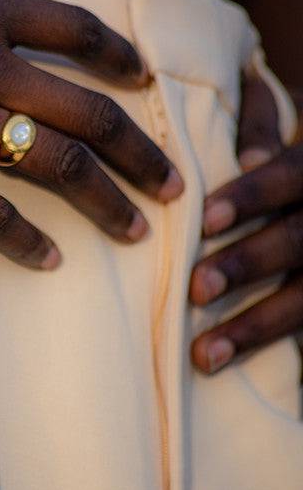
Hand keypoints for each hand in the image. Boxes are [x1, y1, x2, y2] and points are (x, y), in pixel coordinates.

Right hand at [0, 0, 183, 268]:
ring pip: (53, 165)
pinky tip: (52, 261)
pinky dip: (22, 240)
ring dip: (105, 201)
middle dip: (140, 151)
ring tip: (138, 230)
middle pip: (87, 112)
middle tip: (174, 183)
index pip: (75, 30)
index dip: (118, 55)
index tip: (143, 79)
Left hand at [189, 74, 302, 372]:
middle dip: (248, 264)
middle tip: (197, 288)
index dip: (250, 195)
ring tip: (206, 353)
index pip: (290, 176)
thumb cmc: (296, 143)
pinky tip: (247, 375)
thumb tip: (245, 154)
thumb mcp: (292, 113)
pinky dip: (284, 352)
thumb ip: (262, 118)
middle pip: (299, 240)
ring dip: (258, 327)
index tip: (204, 219)